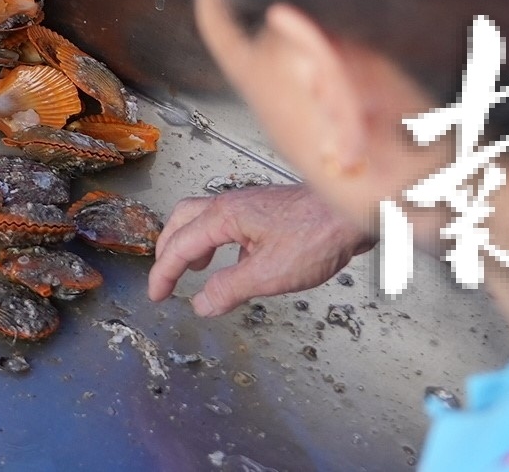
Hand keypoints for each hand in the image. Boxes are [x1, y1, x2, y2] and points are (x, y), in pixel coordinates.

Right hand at [147, 184, 376, 316]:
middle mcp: (231, 204)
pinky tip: (233, 262)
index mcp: (224, 216)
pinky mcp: (266, 211)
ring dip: (189, 242)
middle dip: (167, 250)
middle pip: (182, 220)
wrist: (351, 214)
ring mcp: (249, 205)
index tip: (156, 294)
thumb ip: (230, 289)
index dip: (164, 273)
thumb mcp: (269, 273)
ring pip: (203, 218)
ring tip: (191, 267)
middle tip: (164, 278)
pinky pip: (226, 223)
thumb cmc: (316, 236)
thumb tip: (201, 304)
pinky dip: (215, 242)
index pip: (179, 245)